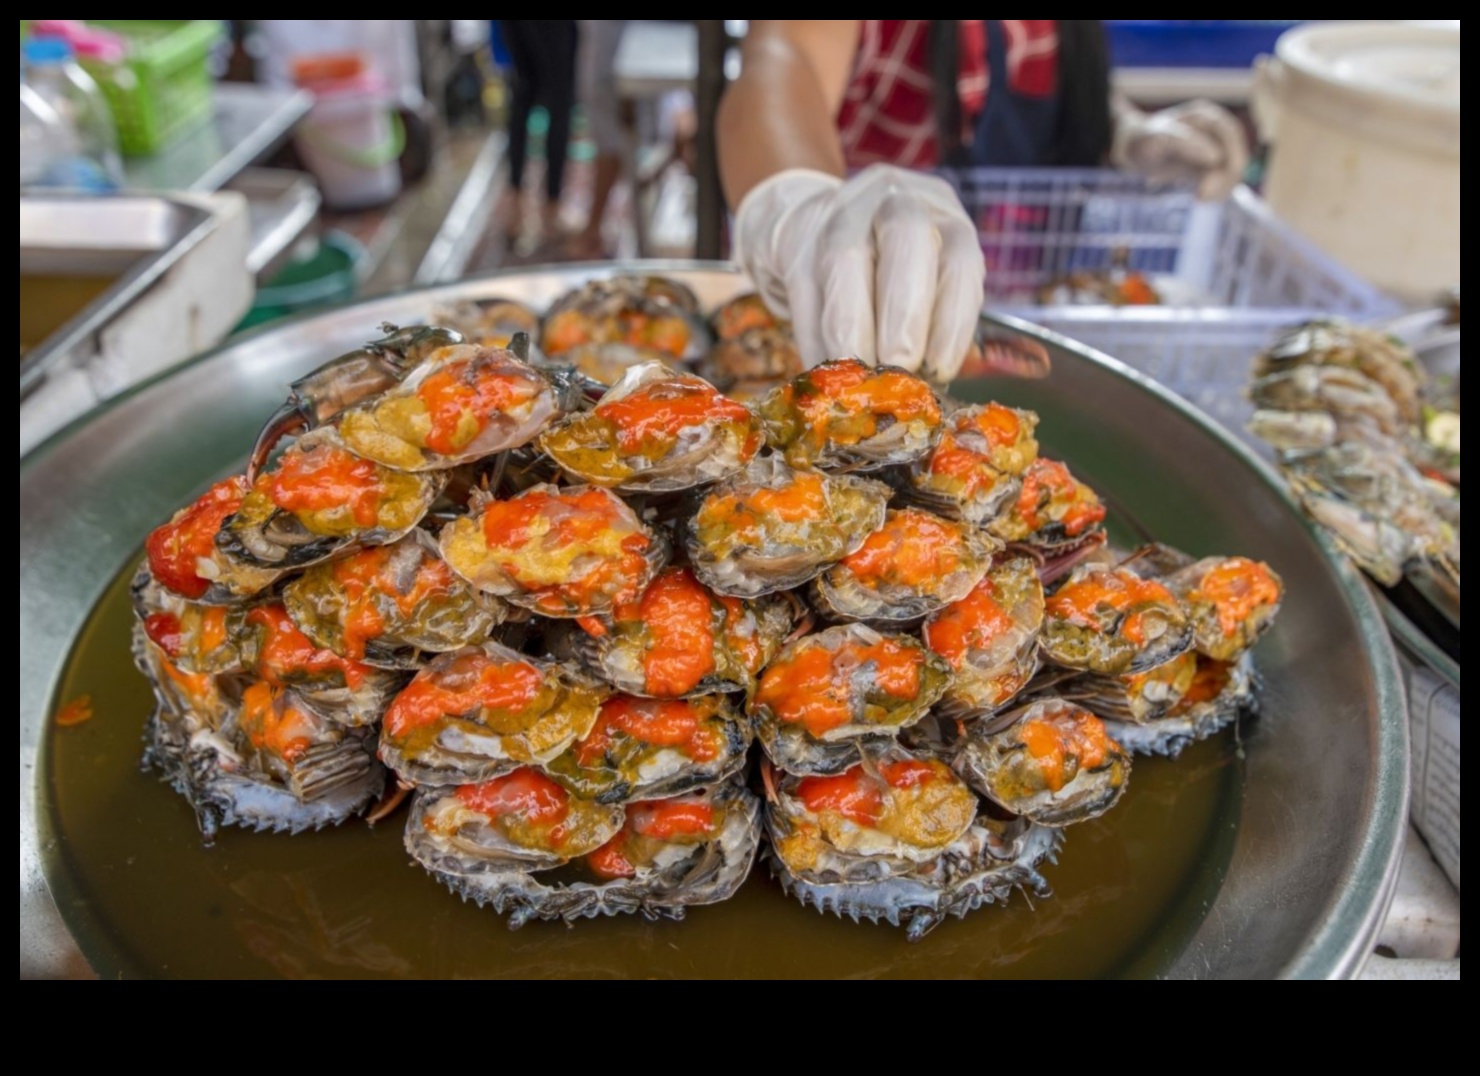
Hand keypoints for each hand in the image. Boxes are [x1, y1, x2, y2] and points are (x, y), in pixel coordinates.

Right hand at [732, 164, 984, 380]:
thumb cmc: (879, 266)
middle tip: (897, 368)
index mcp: (941, 212)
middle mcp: (895, 198)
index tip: (938, 371)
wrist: (807, 224)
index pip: (959, 258)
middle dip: (904, 314)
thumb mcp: (919, 279)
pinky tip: (824, 367)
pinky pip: (805, 287)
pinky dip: (816, 335)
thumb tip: (920, 392)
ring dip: (854, 328)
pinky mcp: (795, 237)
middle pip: (907, 237)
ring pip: (847, 260)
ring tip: (858, 377)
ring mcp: (839, 211)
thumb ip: (926, 323)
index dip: (952, 319)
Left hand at [1112, 99, 1247, 200]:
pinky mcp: (1209, 165)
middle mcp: (1215, 131)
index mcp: (1207, 117)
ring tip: (1200, 198)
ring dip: (1223, 187)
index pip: (1232, 136)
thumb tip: (1216, 157)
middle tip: (1204, 196)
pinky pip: (1223, 179)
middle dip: (1226, 177)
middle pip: (1237, 154)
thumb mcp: (1160, 140)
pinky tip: (1201, 198)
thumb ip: (1187, 144)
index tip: (1213, 182)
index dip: (1231, 159)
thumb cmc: (1144, 140)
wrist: (1133, 150)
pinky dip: (1217, 191)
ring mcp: (1214, 148)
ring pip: (1232, 169)